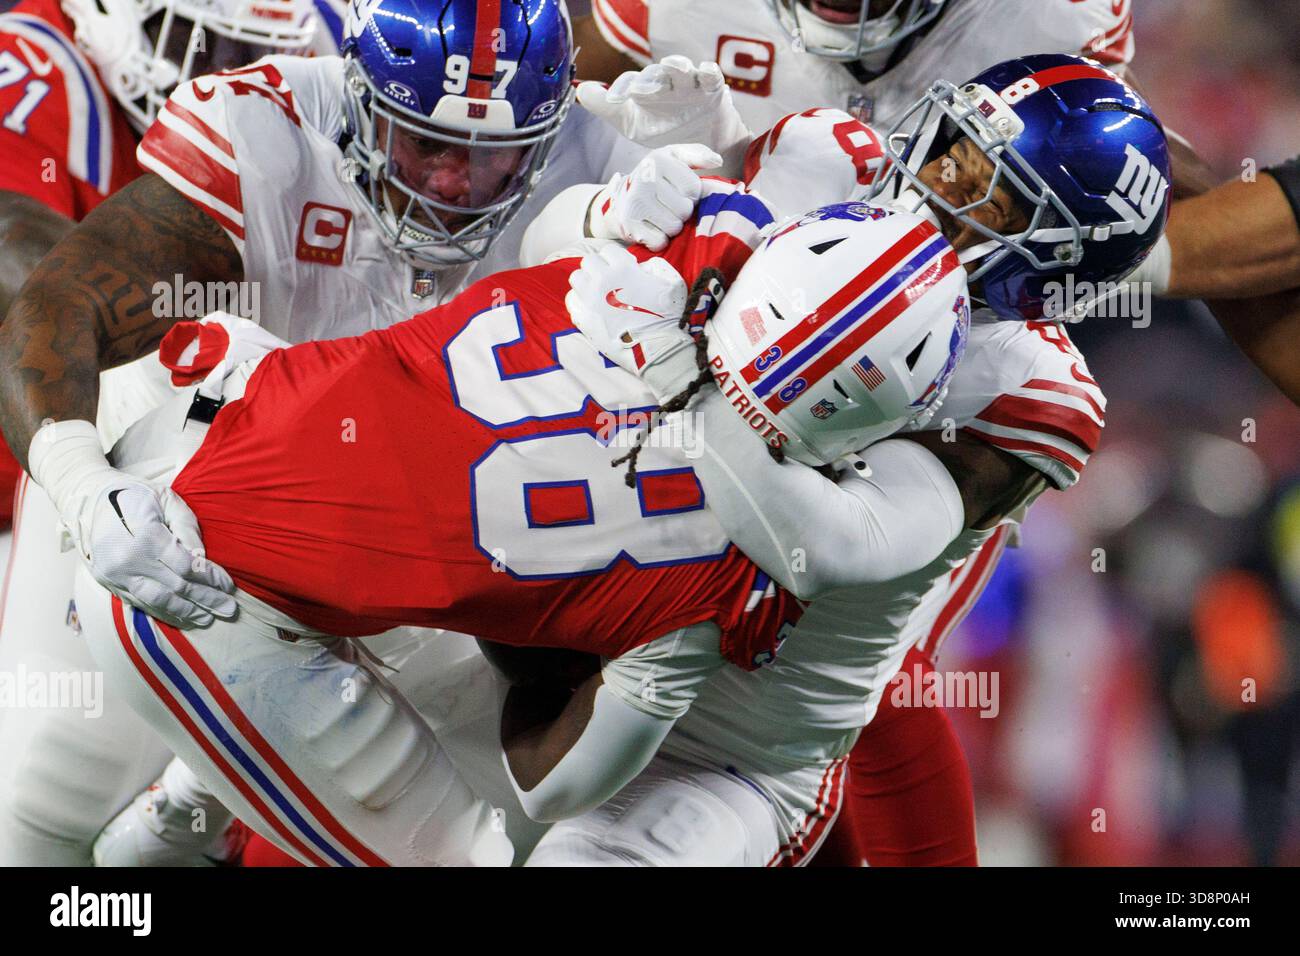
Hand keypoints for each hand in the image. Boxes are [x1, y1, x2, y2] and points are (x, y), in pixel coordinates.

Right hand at [28, 419, 236, 627]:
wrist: (87, 499)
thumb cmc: (134, 495)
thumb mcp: (167, 500)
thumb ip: (187, 528)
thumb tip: (202, 558)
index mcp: (145, 536)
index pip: (187, 566)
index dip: (210, 578)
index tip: (229, 586)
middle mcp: (128, 560)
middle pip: (176, 587)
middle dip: (206, 600)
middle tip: (229, 609)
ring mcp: (115, 575)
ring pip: (157, 601)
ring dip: (186, 612)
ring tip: (209, 619)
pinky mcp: (108, 583)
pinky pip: (140, 603)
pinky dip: (164, 612)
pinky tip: (183, 617)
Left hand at [566, 245, 698, 399]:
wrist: (659, 349)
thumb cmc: (669, 317)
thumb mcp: (673, 282)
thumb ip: (655, 266)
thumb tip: (641, 266)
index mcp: (623, 269)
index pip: (609, 250)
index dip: (617, 259)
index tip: (624, 269)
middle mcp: (603, 281)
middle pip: (588, 261)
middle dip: (599, 267)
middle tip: (609, 280)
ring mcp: (591, 300)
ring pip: (576, 278)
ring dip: (586, 282)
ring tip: (597, 292)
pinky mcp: (584, 320)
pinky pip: (572, 301)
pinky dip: (580, 301)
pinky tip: (591, 307)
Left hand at [577, 55, 751, 163]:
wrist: (698, 145)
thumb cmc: (663, 128)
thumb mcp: (631, 123)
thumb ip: (606, 108)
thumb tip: (579, 91)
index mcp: (644, 89)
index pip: (630, 83)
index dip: (621, 89)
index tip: (614, 101)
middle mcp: (664, 82)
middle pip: (655, 74)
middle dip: (648, 80)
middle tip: (640, 90)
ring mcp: (688, 84)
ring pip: (681, 69)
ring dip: (677, 65)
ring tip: (673, 66)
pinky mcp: (711, 89)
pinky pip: (710, 76)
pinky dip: (708, 72)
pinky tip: (704, 72)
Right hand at [590, 143, 720, 250]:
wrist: (618, 199)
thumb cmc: (654, 178)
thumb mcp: (673, 158)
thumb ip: (697, 155)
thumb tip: (717, 160)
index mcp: (658, 161)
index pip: (694, 189)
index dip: (691, 195)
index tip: (677, 192)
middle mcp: (644, 179)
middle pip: (685, 210)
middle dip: (681, 212)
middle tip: (668, 206)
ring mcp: (635, 203)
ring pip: (674, 228)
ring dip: (671, 227)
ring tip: (660, 217)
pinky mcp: (629, 225)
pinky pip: (660, 242)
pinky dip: (659, 240)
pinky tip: (651, 228)